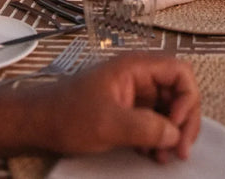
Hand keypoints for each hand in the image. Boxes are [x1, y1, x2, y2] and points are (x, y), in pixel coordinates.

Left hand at [0, 54, 201, 164]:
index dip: (186, 98)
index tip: (175, 125)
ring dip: (172, 133)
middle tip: (181, 149)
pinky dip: (158, 138)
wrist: (37, 124)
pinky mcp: (127, 111)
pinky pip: (154, 121)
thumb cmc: (66, 115)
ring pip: (168, 109)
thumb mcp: (109, 123)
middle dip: (183, 121)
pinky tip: (153, 154)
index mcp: (135, 67)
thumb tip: (174, 135)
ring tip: (165, 156)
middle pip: (178, 92)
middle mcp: (138, 77)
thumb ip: (146, 127)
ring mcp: (133, 94)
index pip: (179, 71)